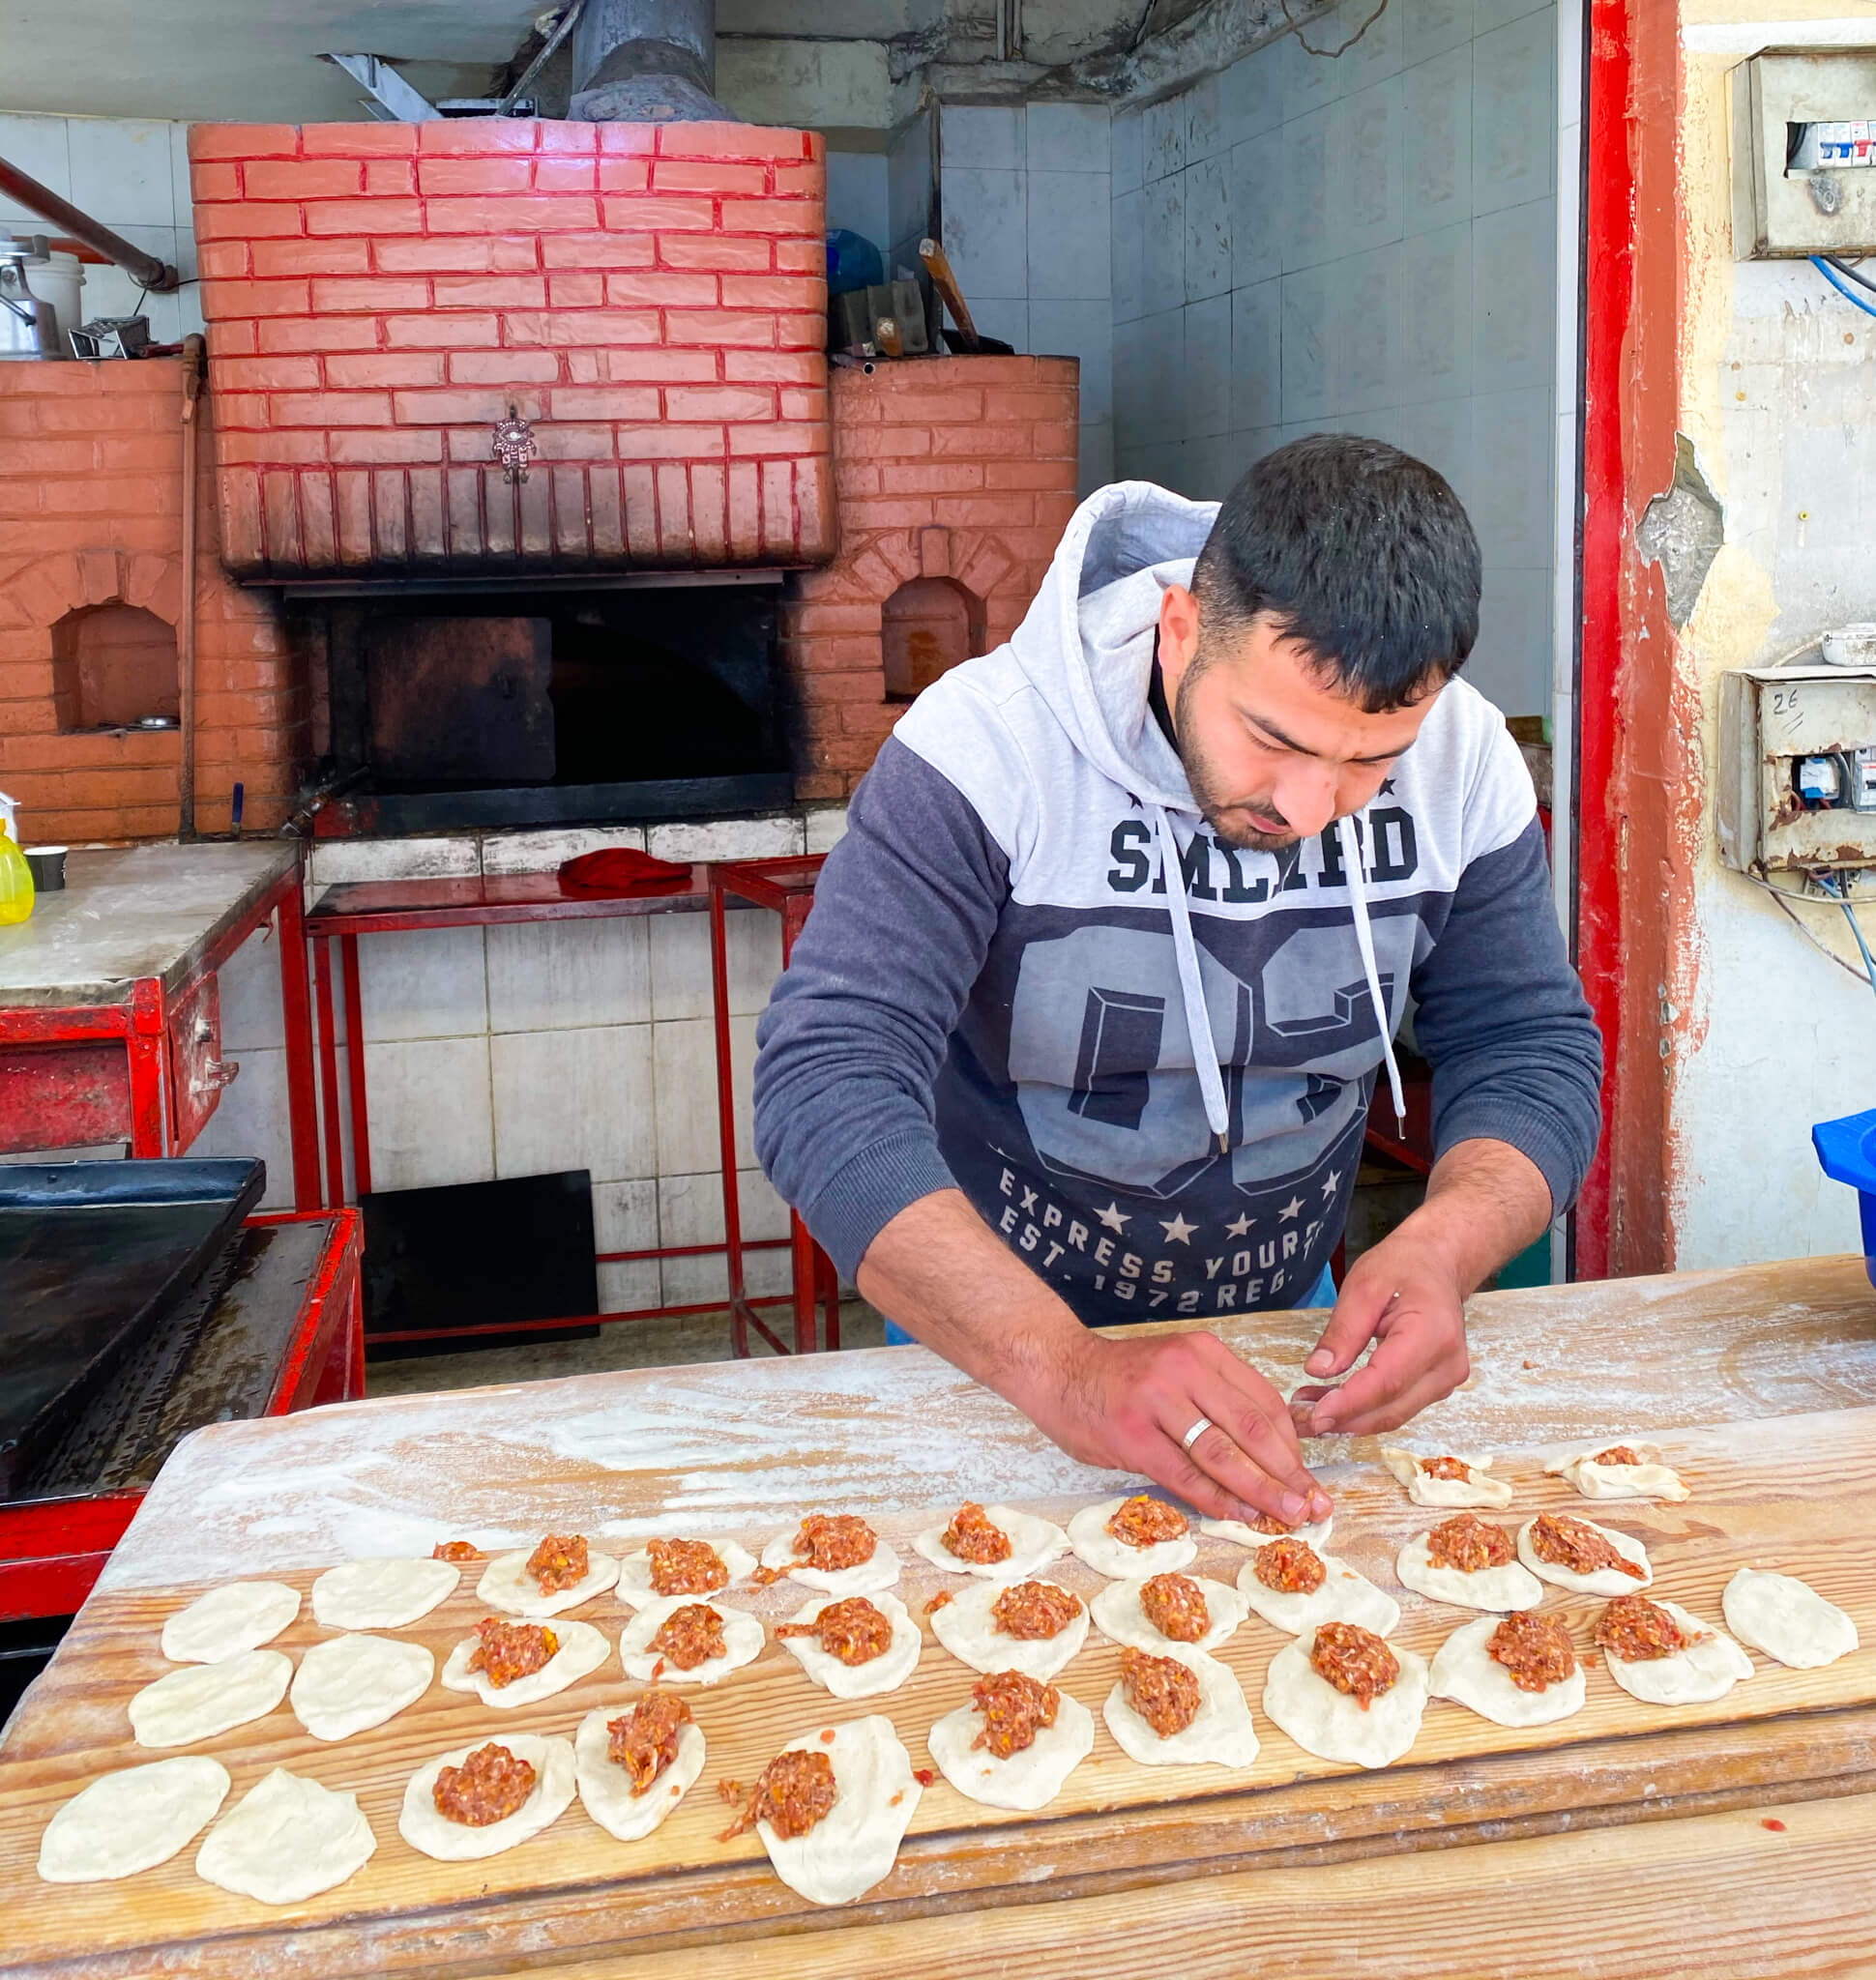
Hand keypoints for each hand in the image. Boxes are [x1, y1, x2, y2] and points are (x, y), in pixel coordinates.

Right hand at [1012, 1328, 1333, 1526]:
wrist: (1056, 1367)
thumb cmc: (1122, 1379)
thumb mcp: (1177, 1369)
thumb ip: (1218, 1399)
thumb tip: (1273, 1453)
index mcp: (1204, 1353)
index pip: (1264, 1403)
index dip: (1293, 1446)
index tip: (1309, 1478)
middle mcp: (1185, 1369)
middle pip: (1252, 1428)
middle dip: (1288, 1473)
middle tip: (1313, 1505)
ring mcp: (1157, 1401)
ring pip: (1223, 1453)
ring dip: (1261, 1489)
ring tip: (1288, 1514)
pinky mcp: (1133, 1435)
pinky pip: (1185, 1473)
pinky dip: (1216, 1498)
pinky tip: (1239, 1514)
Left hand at [1289, 1236, 1469, 1437]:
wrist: (1438, 1265)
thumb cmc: (1402, 1269)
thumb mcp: (1364, 1285)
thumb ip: (1342, 1330)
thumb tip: (1317, 1370)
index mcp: (1433, 1334)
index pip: (1387, 1381)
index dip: (1348, 1404)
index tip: (1312, 1415)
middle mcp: (1447, 1365)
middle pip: (1391, 1408)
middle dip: (1342, 1420)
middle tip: (1296, 1420)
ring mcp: (1446, 1381)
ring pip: (1393, 1414)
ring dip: (1349, 1420)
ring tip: (1304, 1410)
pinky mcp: (1436, 1388)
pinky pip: (1397, 1407)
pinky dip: (1363, 1411)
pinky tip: (1329, 1404)